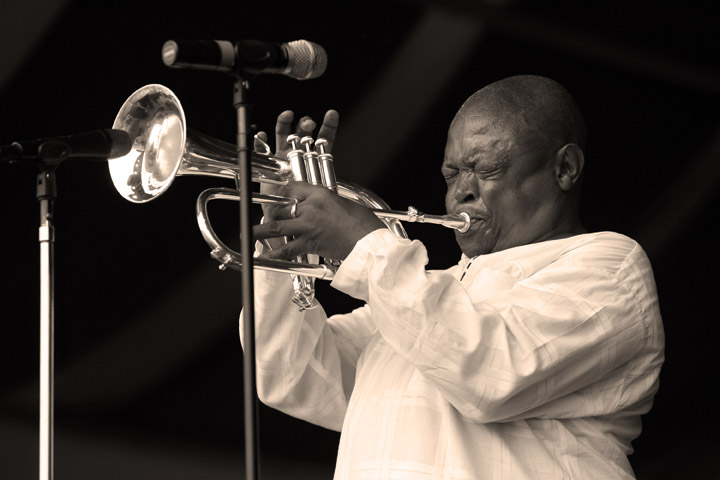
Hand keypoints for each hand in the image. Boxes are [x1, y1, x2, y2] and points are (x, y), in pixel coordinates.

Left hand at [253, 182, 385, 260]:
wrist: (369, 243)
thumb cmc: (362, 223)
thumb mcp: (341, 203)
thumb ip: (322, 203)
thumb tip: (308, 207)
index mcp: (320, 193)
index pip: (292, 188)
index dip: (280, 193)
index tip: (275, 197)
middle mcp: (311, 207)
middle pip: (280, 206)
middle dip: (269, 211)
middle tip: (264, 216)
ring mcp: (308, 226)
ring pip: (276, 226)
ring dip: (259, 231)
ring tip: (247, 233)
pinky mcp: (309, 244)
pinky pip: (286, 249)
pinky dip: (274, 253)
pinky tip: (264, 255)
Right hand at [255, 109, 339, 218]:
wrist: (284, 213)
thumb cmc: (301, 201)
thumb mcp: (314, 193)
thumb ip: (321, 187)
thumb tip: (327, 189)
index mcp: (314, 158)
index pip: (324, 138)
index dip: (329, 126)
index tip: (332, 114)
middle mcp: (299, 153)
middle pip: (303, 132)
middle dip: (306, 124)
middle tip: (309, 124)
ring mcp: (283, 155)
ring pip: (283, 133)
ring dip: (285, 123)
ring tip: (287, 116)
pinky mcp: (268, 161)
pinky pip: (262, 148)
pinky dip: (261, 141)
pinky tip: (262, 136)